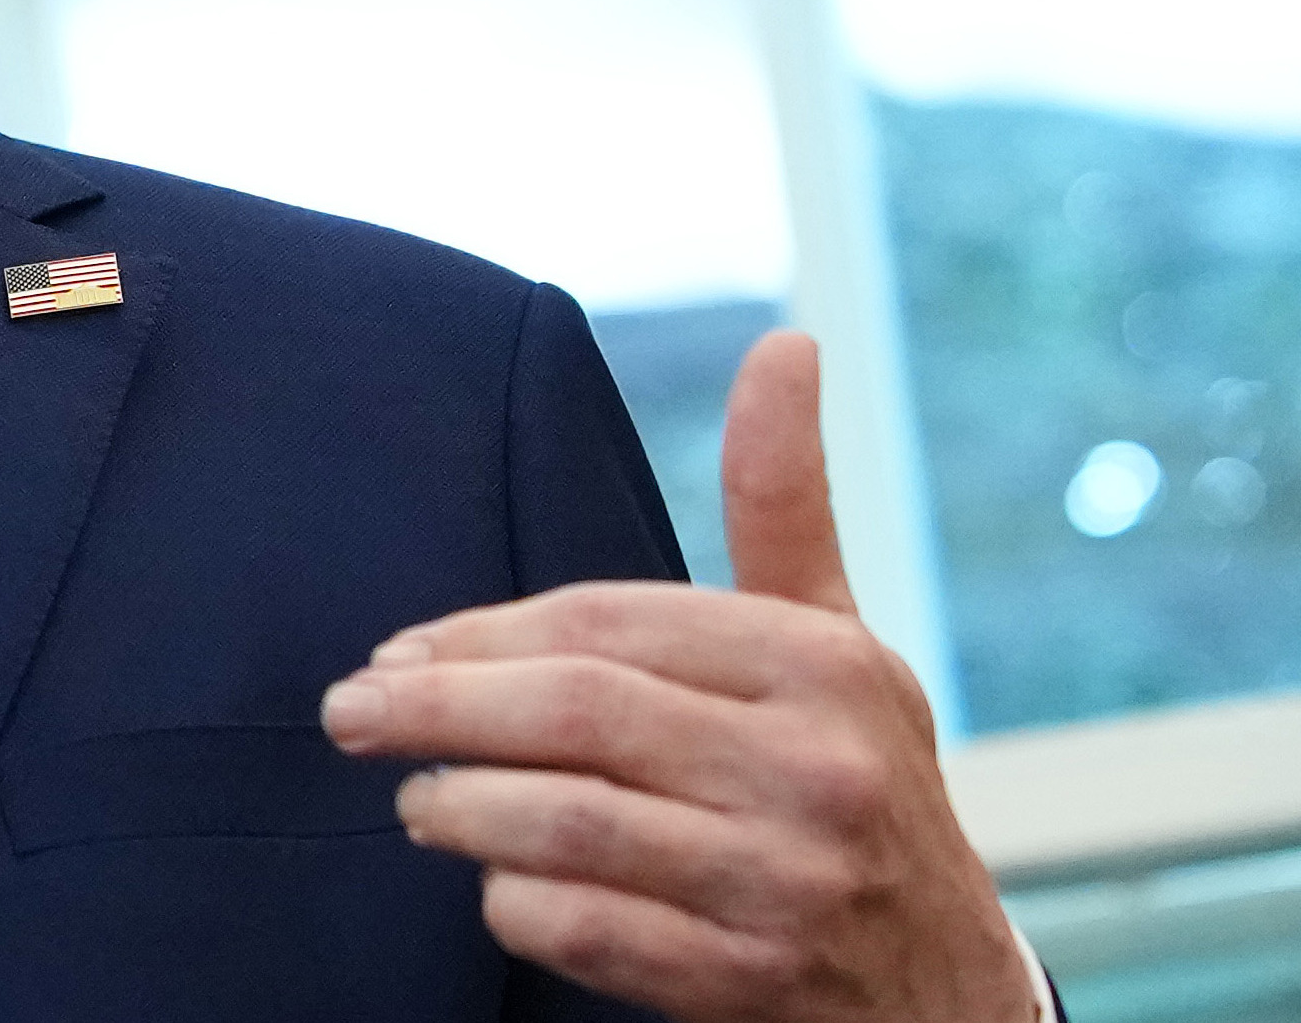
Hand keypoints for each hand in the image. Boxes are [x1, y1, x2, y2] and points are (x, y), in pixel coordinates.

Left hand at [321, 331, 1038, 1022]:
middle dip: (435, 708)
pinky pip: (587, 931)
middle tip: (350, 713)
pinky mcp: (750, 987)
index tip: (395, 648)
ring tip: (416, 799)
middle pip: (574, 715)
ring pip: (566, 825)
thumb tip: (783, 342)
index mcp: (825, 666)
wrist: (950, 988)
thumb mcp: (841, 640)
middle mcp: (815, 769)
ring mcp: (786, 884)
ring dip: (459, 808)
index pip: (610, 623)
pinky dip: (514, 904)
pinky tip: (492, 885)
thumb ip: (784, 502)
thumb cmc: (856, 780)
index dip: (480, 632)